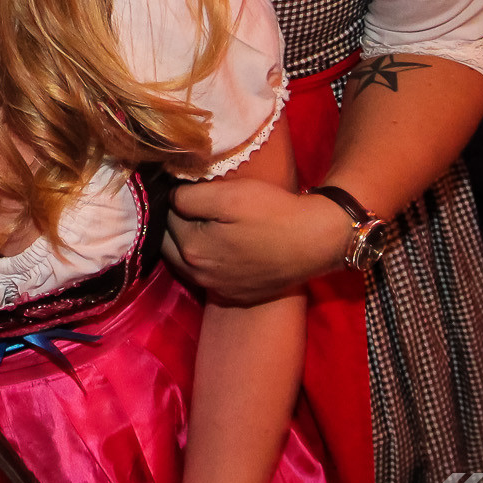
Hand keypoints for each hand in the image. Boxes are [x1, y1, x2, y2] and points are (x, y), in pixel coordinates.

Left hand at [162, 176, 349, 302]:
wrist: (317, 240)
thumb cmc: (272, 212)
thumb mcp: (227, 195)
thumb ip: (188, 197)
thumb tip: (169, 199)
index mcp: (191, 250)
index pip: (165, 218)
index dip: (172, 199)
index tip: (182, 186)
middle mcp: (199, 276)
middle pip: (170, 244)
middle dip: (174, 224)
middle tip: (190, 203)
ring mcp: (219, 289)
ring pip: (189, 262)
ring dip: (189, 243)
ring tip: (205, 222)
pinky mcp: (237, 295)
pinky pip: (211, 275)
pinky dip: (210, 260)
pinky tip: (225, 244)